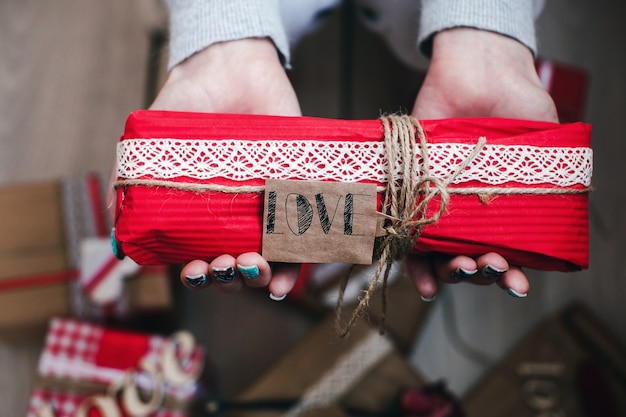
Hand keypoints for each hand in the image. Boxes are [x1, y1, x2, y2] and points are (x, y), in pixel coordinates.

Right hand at [150, 38, 302, 296]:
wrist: (229, 66)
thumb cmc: (186, 105)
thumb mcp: (148, 146)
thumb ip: (132, 187)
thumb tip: (119, 243)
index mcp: (201, 214)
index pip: (201, 259)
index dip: (198, 276)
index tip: (194, 271)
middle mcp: (236, 216)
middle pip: (235, 266)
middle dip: (228, 277)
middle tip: (223, 265)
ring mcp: (268, 205)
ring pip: (268, 258)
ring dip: (259, 276)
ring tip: (251, 266)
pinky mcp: (298, 190)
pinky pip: (303, 234)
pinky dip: (296, 263)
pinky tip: (285, 279)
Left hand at [409, 28, 557, 299]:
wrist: (477, 69)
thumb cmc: (516, 101)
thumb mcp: (548, 135)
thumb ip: (556, 166)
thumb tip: (571, 192)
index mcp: (503, 208)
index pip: (506, 253)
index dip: (512, 275)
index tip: (517, 284)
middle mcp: (470, 211)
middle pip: (472, 259)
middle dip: (482, 272)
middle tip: (489, 265)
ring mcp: (439, 202)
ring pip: (441, 254)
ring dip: (450, 272)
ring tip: (461, 270)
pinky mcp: (409, 190)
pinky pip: (406, 233)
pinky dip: (414, 263)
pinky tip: (423, 283)